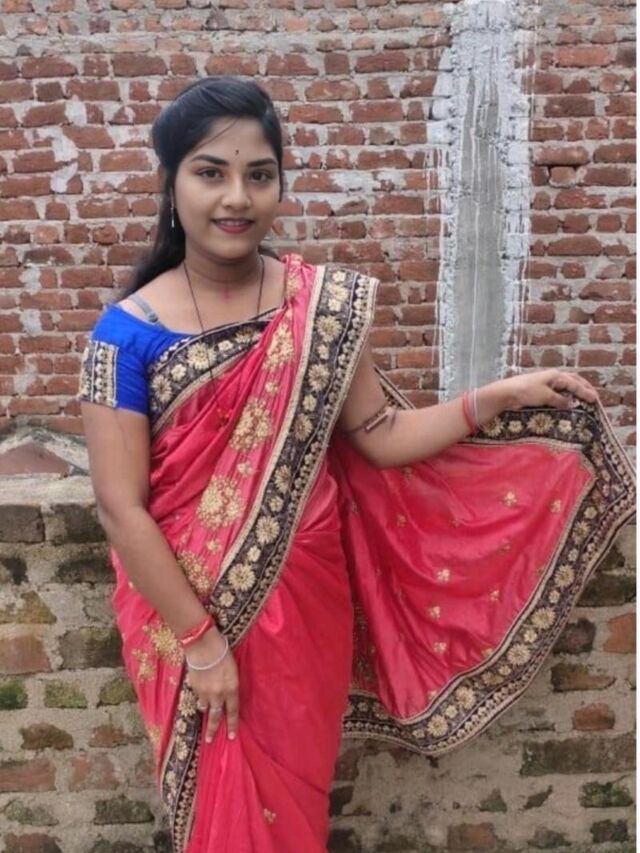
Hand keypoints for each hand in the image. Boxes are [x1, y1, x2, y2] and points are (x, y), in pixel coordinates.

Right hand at [184, 627, 238, 742]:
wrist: (203, 644)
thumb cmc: (222, 652)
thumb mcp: (233, 668)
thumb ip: (230, 684)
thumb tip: (228, 693)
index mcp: (232, 688)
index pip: (233, 712)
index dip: (231, 725)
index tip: (230, 737)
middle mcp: (218, 694)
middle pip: (216, 716)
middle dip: (213, 730)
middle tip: (210, 741)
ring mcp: (205, 692)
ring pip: (204, 708)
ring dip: (205, 711)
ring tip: (205, 714)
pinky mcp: (194, 687)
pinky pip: (197, 698)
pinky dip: (199, 698)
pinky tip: (200, 695)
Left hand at [500, 368, 598, 410]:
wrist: (506, 393)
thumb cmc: (526, 392)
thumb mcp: (545, 396)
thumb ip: (559, 400)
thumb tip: (571, 404)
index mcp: (555, 376)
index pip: (575, 383)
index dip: (585, 392)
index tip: (595, 399)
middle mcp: (552, 378)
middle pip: (572, 381)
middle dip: (583, 388)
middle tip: (593, 396)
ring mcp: (546, 384)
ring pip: (565, 386)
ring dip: (575, 391)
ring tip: (583, 399)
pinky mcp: (539, 391)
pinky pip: (557, 393)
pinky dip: (564, 397)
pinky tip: (567, 403)